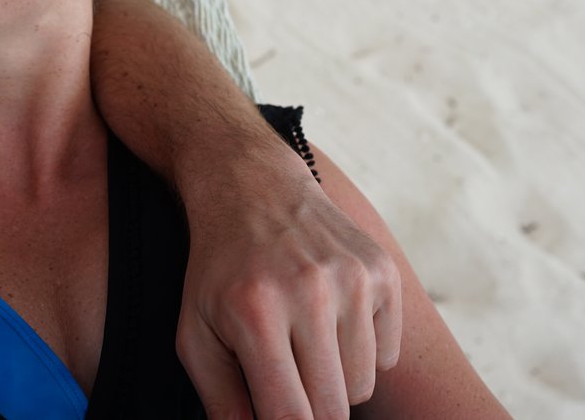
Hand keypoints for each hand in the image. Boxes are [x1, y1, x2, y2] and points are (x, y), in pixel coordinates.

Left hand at [176, 142, 401, 418]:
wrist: (253, 187)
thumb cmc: (219, 271)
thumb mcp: (195, 334)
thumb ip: (221, 402)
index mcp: (256, 313)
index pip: (291, 417)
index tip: (280, 418)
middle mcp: (310, 292)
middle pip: (334, 409)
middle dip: (311, 412)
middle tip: (285, 385)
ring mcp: (353, 278)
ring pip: (363, 386)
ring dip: (336, 383)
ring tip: (302, 346)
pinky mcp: (382, 270)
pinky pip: (388, 355)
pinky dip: (362, 353)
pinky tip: (330, 319)